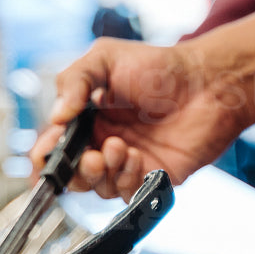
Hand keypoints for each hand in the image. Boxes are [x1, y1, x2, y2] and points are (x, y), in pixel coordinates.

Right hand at [29, 38, 254, 199]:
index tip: (47, 153)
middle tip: (88, 156)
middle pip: (73, 175)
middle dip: (74, 171)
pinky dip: (126, 179)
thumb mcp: (106, 59)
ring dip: (103, 172)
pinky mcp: (151, 178)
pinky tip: (137, 156)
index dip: (46, 154)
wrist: (208, 83)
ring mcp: (128, 163)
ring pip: (98, 187)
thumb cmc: (161, 67)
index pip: (55, 145)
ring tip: (119, 147)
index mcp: (88, 118)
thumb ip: (73, 81)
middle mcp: (104, 143)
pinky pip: (127, 194)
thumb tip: (55, 116)